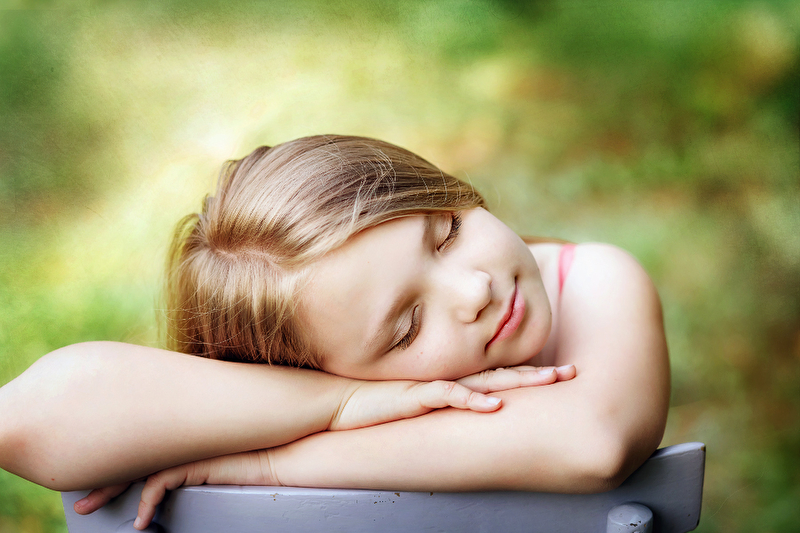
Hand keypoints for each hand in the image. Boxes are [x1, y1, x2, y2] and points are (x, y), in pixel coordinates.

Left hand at [76, 450, 274, 529]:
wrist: (296, 451)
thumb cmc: (271, 457)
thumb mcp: (232, 463)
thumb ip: (209, 464)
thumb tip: (189, 481)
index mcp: (191, 436)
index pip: (147, 447)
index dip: (121, 463)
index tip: (101, 479)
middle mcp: (186, 437)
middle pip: (133, 453)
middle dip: (102, 476)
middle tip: (82, 498)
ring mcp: (192, 446)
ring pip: (138, 465)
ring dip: (110, 489)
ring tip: (90, 508)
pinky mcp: (199, 460)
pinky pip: (160, 482)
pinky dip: (146, 502)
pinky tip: (142, 522)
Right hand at [330, 364, 574, 430]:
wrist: (336, 401)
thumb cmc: (372, 404)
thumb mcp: (411, 404)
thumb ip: (435, 403)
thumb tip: (460, 413)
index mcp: (449, 381)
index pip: (495, 375)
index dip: (527, 374)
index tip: (556, 373)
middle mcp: (447, 380)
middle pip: (501, 374)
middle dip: (537, 374)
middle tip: (571, 372)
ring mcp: (434, 385)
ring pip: (485, 381)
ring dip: (519, 381)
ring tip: (550, 380)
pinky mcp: (415, 395)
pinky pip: (449, 396)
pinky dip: (472, 400)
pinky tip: (495, 405)